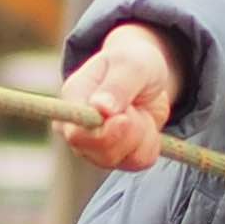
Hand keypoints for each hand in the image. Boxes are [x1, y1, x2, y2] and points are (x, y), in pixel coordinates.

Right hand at [57, 25, 177, 171]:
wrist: (147, 74)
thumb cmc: (134, 61)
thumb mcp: (132, 64)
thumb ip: (117, 85)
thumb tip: (100, 108)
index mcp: (73, 100)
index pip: (76, 133)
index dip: (104, 133)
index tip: (125, 118)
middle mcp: (78, 128)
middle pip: (102, 152)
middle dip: (131, 130)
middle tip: (135, 105)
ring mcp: (95, 147)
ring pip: (123, 159)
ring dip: (143, 134)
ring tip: (139, 109)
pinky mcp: (115, 157)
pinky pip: (139, 162)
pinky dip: (151, 142)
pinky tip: (145, 123)